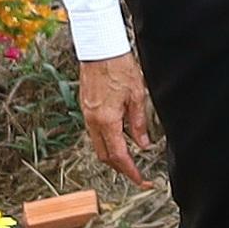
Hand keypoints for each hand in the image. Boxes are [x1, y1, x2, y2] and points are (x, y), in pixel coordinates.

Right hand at [80, 52, 155, 180]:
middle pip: (104, 155)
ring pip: (98, 144)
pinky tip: (118, 136)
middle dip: (120, 168)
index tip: (141, 180)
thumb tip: (143, 144)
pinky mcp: (85, 107)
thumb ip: (139, 123)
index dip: (131, 171)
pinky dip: (106, 140)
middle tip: (136, 172)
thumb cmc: (118, 66)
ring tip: (129, 157)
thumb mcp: (137, 96)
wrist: (99, 47)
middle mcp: (93, 121)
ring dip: (112, 154)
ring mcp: (87, 114)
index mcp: (107, 120)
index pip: (119, 156)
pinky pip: (94, 131)